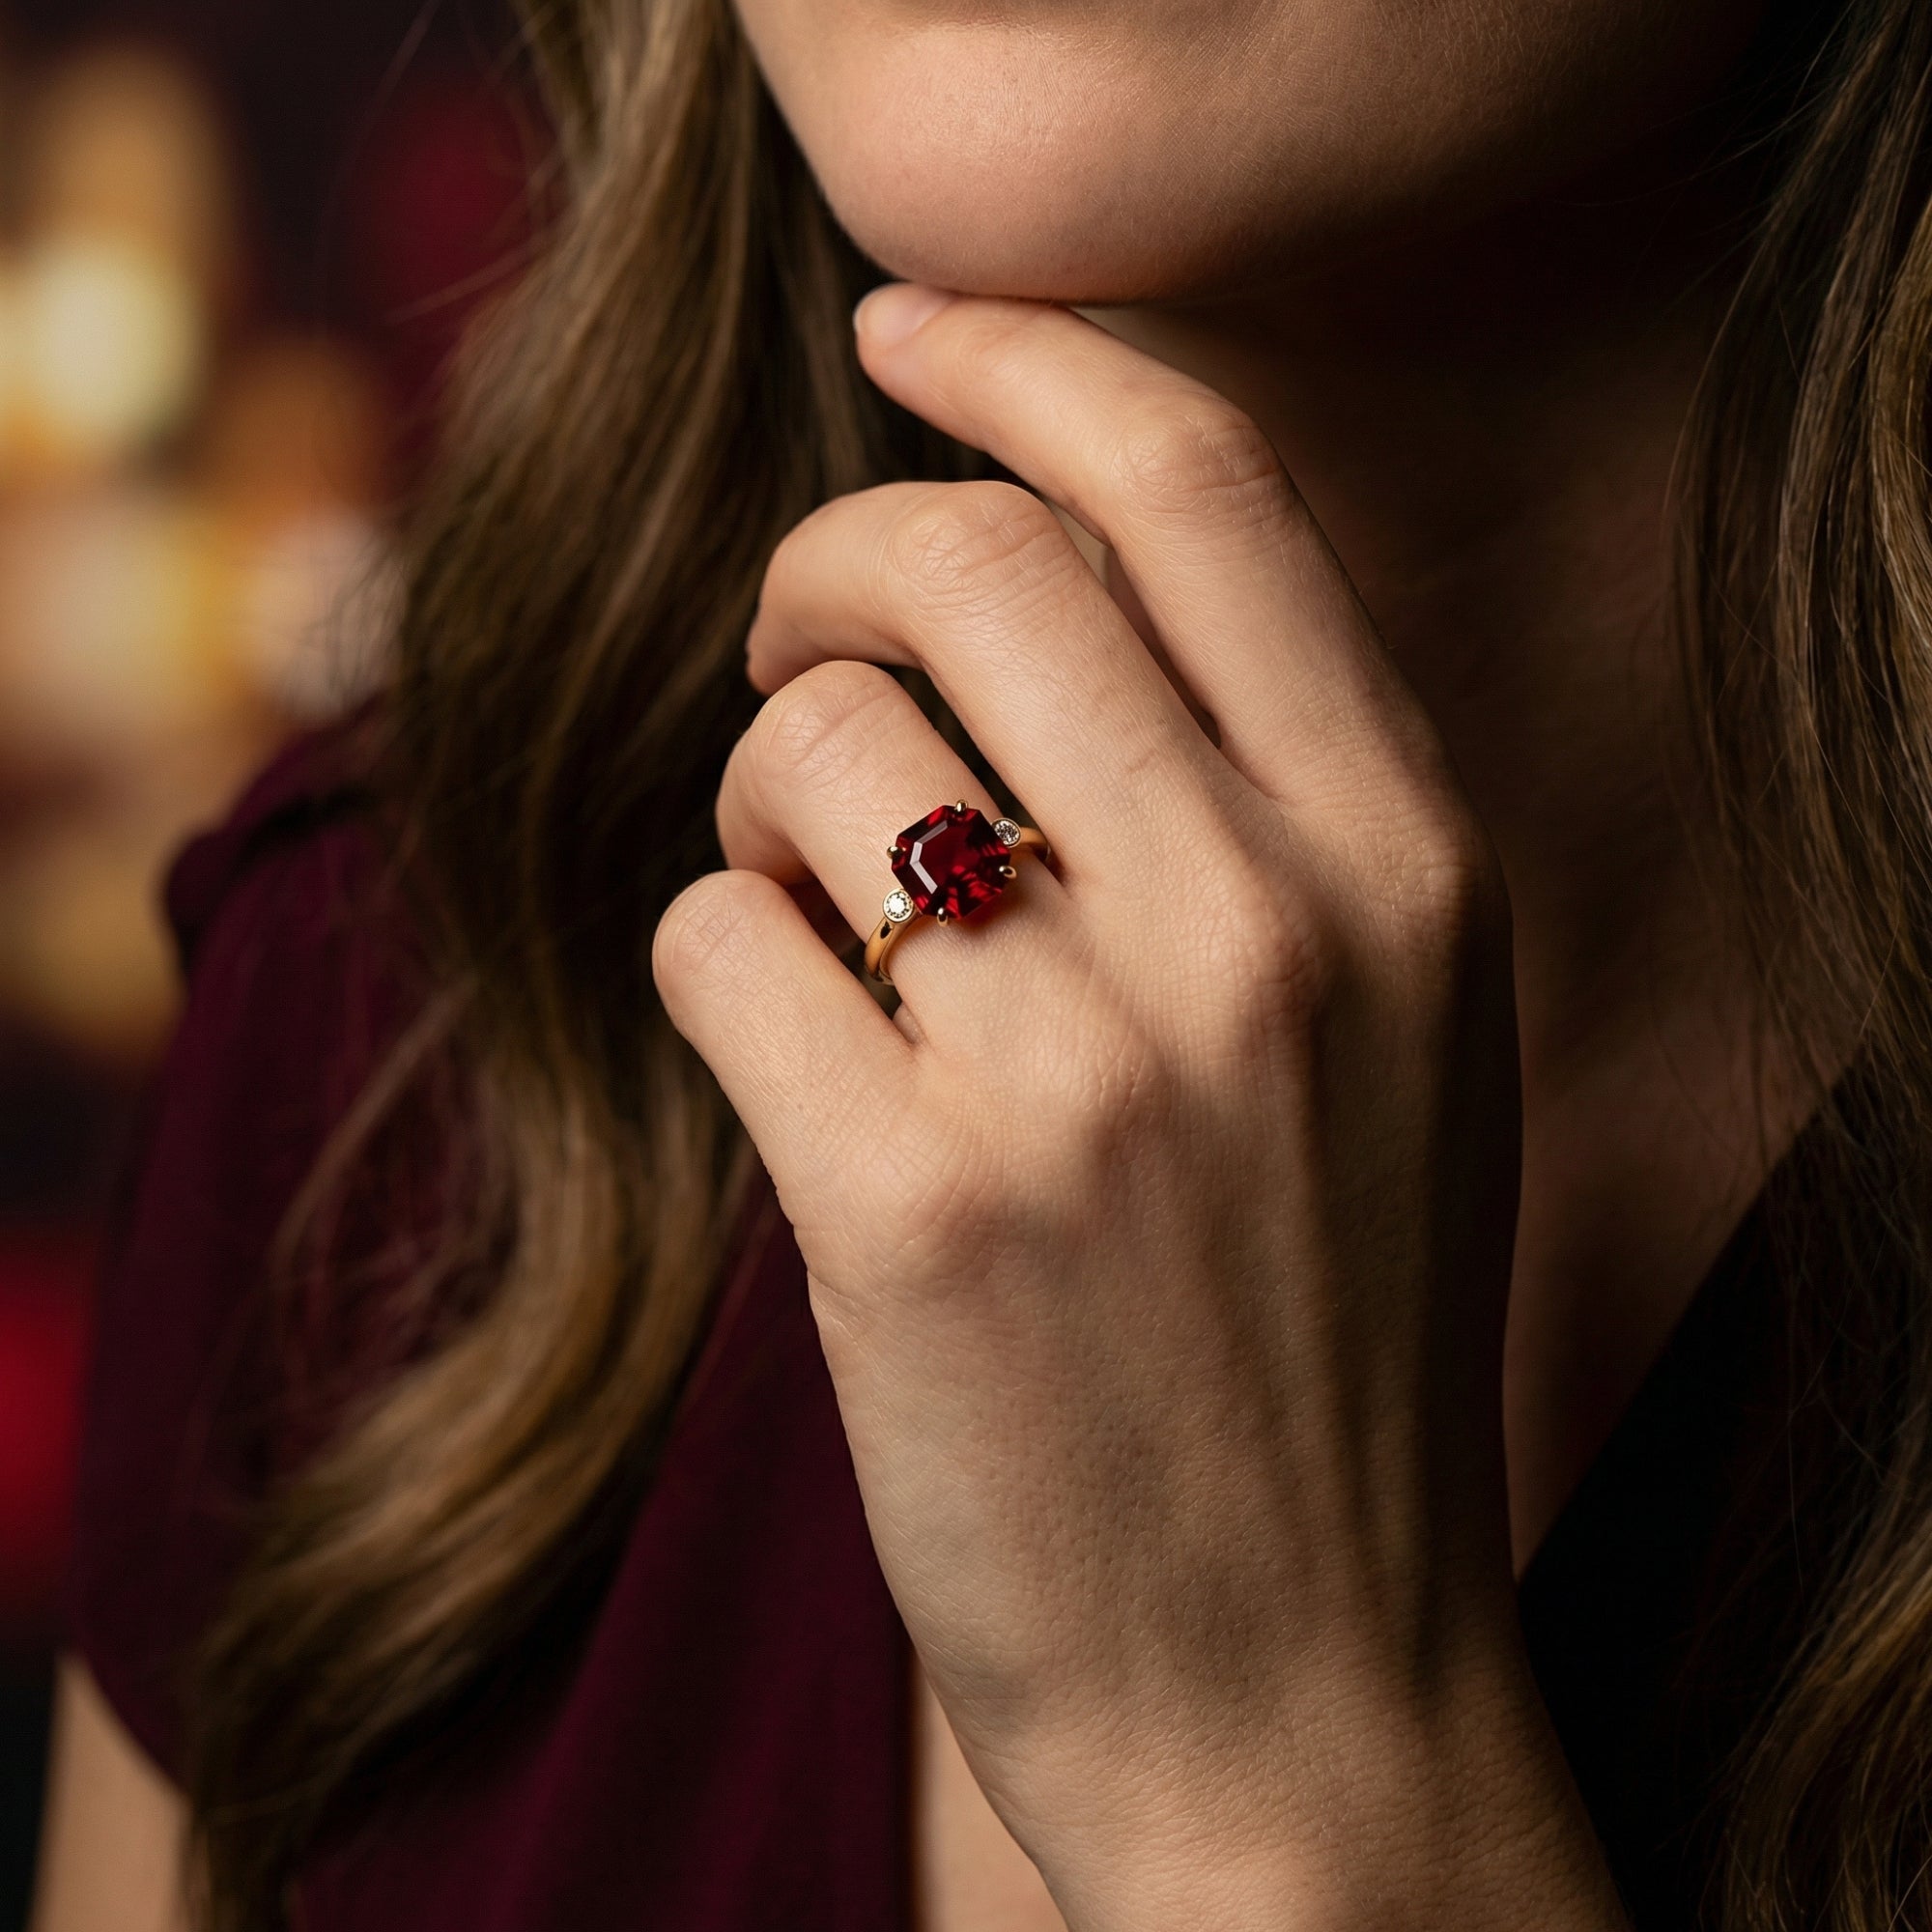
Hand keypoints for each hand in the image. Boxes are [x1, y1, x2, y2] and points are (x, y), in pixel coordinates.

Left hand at [653, 288, 1622, 1928]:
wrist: (1298, 1681)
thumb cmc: (1321, 1335)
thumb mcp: (1388, 1027)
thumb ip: (1257, 790)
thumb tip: (1014, 572)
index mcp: (1411, 856)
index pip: (1201, 479)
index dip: (1029, 357)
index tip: (912, 327)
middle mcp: (1269, 922)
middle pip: (962, 559)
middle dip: (822, 558)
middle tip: (786, 640)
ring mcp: (1086, 1063)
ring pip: (803, 741)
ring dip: (764, 799)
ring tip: (824, 918)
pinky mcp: (903, 1200)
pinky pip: (710, 932)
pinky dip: (718, 969)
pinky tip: (799, 1074)